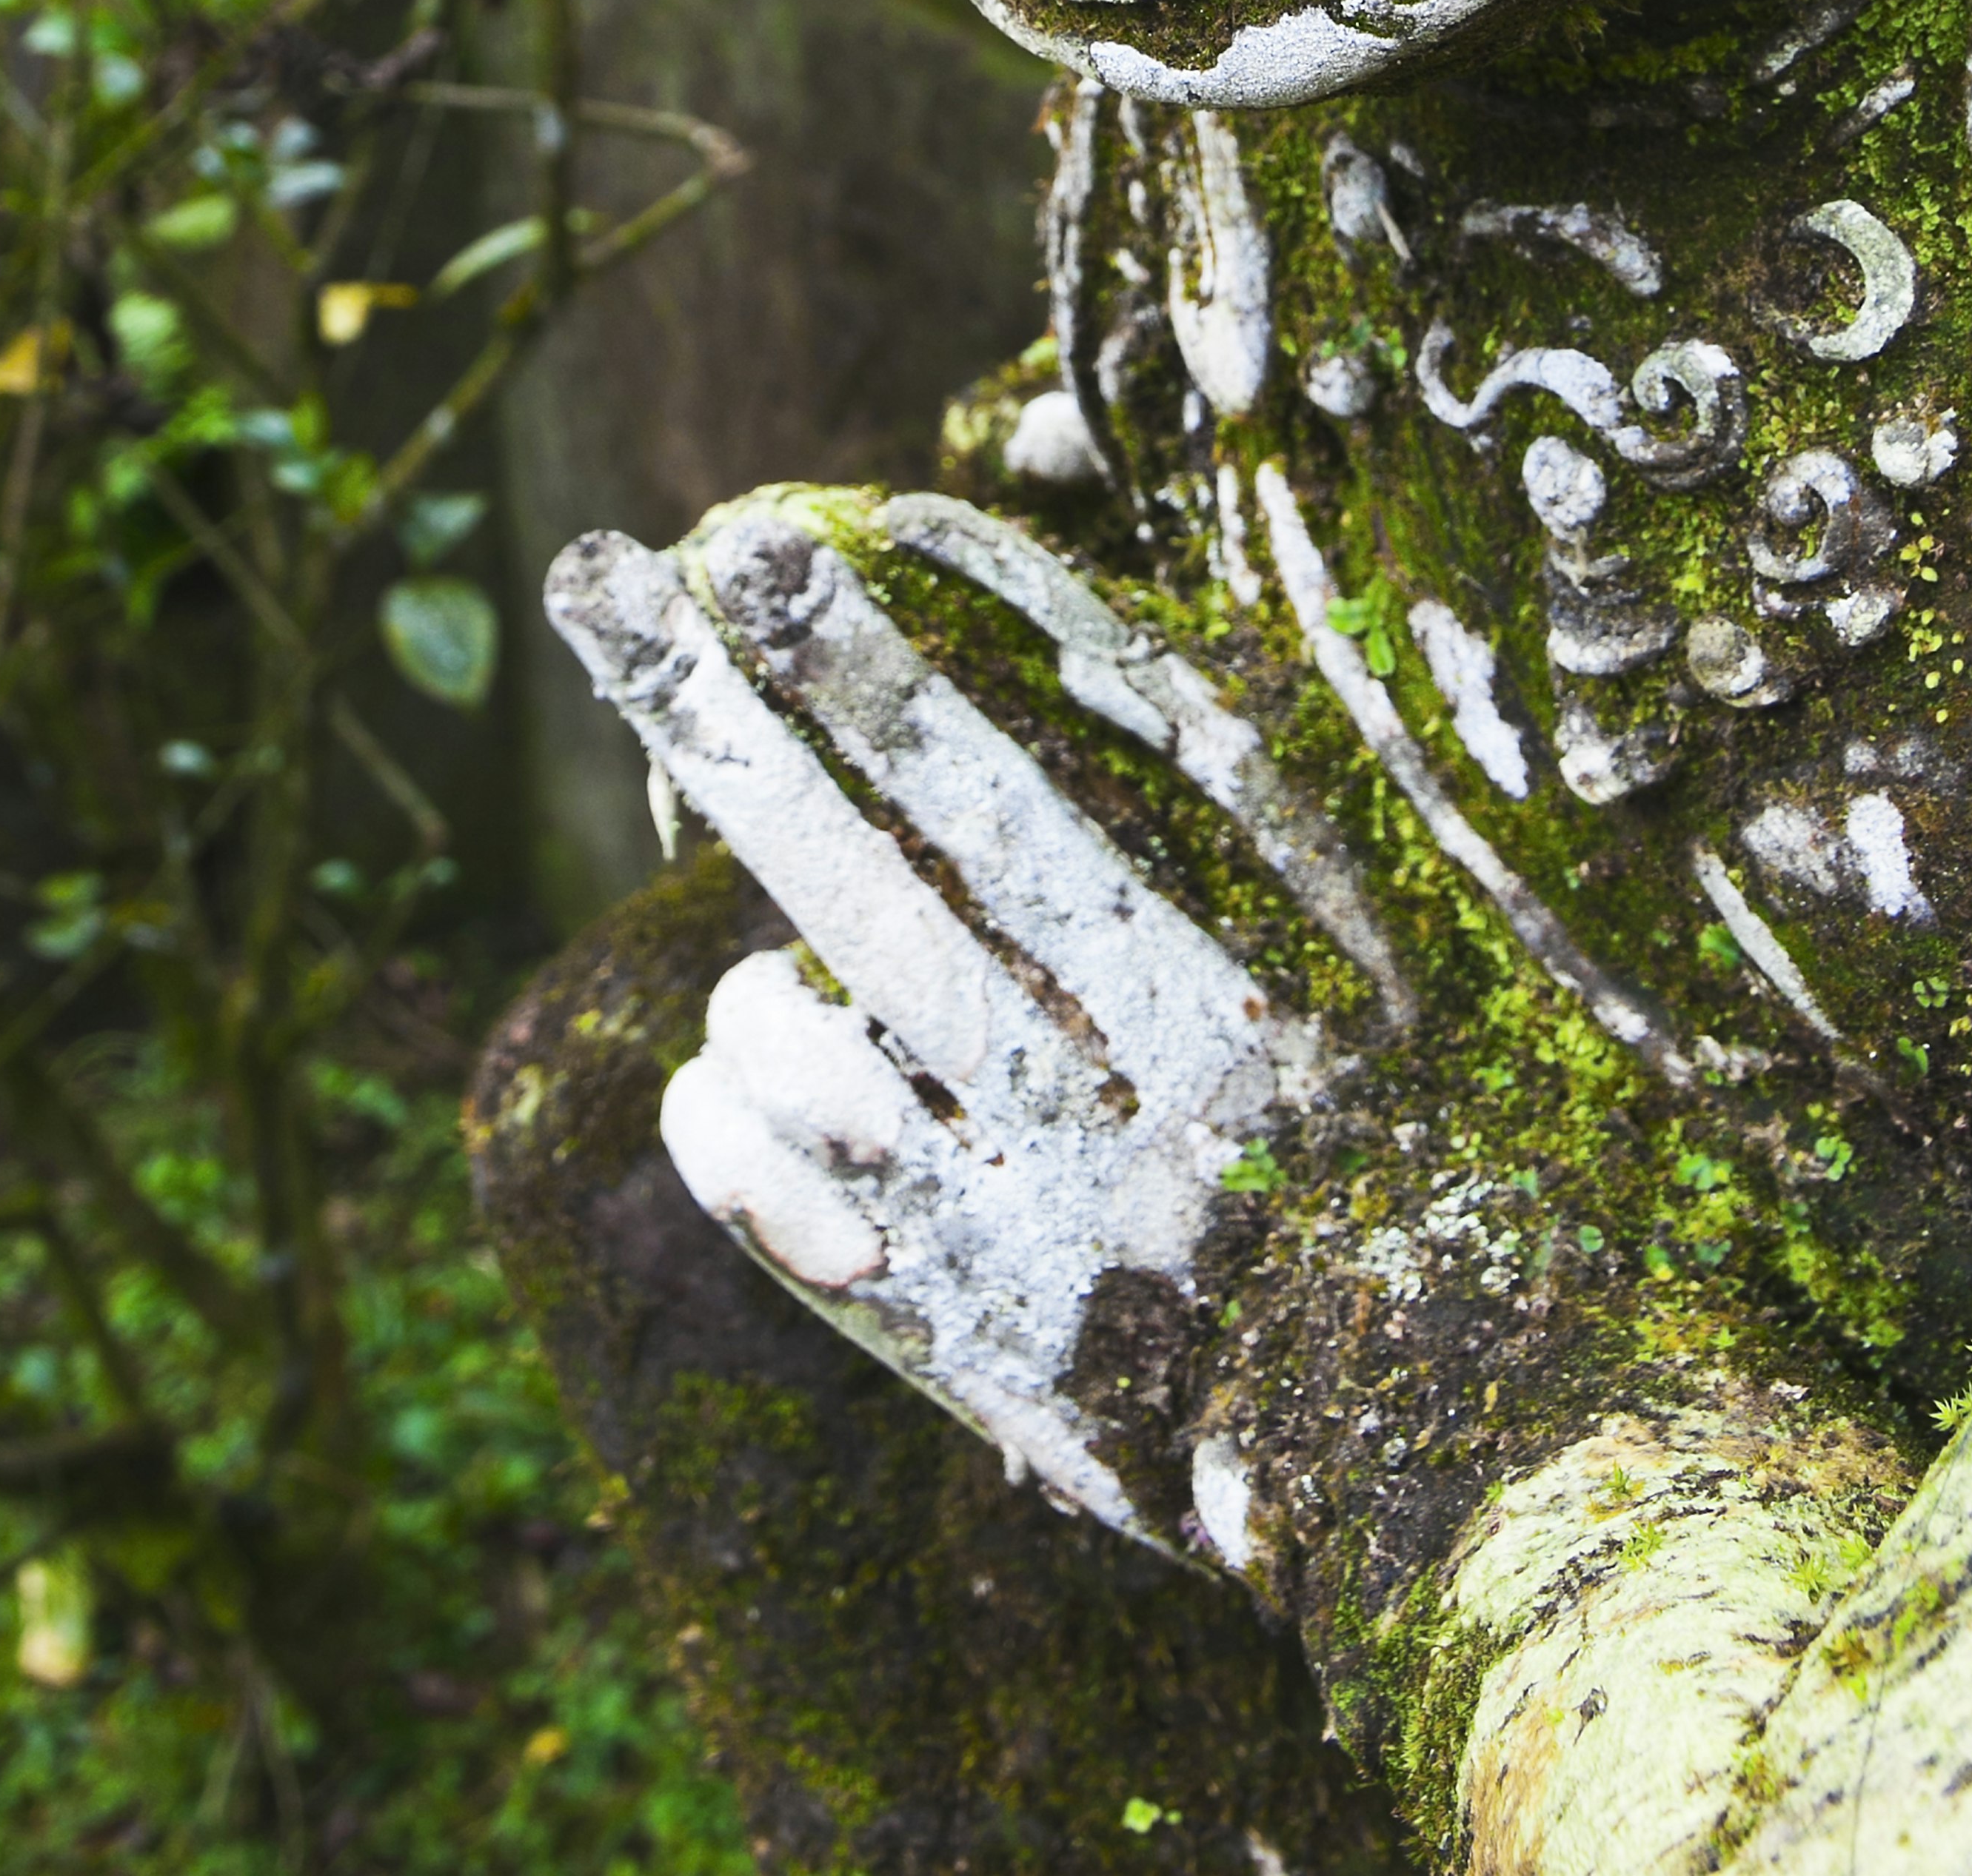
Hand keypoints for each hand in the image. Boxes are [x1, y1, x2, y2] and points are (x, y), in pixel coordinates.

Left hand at [545, 485, 1403, 1544]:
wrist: (1377, 1429)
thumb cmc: (1360, 1138)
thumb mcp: (1335, 959)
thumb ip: (1223, 800)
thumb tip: (1072, 631)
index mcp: (1179, 990)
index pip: (988, 789)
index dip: (866, 664)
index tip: (760, 541)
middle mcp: (1059, 1095)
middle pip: (842, 864)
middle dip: (710, 707)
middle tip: (594, 563)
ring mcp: (965, 1206)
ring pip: (760, 1015)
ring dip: (761, 969)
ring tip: (830, 992)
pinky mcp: (895, 1303)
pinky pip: (722, 1149)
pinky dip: (726, 1092)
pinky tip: (797, 1094)